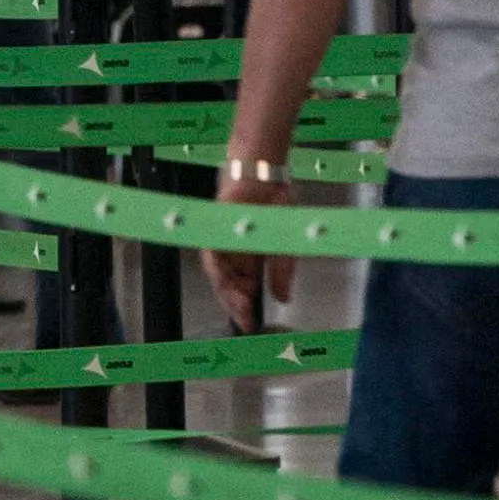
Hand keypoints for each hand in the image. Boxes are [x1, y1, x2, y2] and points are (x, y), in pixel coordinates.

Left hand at [206, 156, 306, 327]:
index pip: (242, 291)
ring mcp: (224, 244)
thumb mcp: (286, 244)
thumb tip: (283, 299)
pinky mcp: (216, 231)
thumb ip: (283, 272)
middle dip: (235, 307)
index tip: (251, 325)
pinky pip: (212, 255)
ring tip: (243, 303)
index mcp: (249, 261)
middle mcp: (234, 256)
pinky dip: (219, 269)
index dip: (244, 310)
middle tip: (246, 320)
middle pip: (228, 288)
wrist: (267, 174)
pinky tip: (230, 281)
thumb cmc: (276, 204)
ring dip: (229, 292)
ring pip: (219, 276)